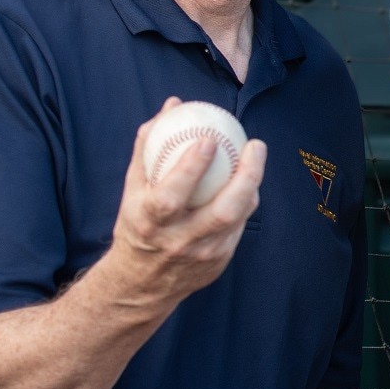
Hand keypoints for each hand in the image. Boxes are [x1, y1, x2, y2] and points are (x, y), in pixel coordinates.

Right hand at [106, 98, 266, 310]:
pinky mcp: (219, 262)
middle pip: (221, 211)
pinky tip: (248, 180)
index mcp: (150, 222)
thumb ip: (149, 145)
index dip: (190, 168)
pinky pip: (239, 226)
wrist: (141, 283)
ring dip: (251, 185)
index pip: (171, 196)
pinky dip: (245, 201)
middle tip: (255, 144)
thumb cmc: (137, 224)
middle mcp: (178, 241)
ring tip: (255, 154)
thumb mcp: (133, 188)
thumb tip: (173, 105)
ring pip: (237, 218)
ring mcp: (203, 255)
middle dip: (245, 177)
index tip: (208, 138)